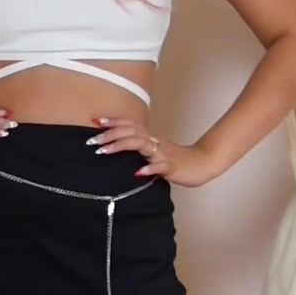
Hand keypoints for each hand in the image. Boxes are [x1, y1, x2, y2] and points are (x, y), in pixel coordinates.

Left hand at [86, 117, 218, 186]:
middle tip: (92, 141)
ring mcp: (163, 153)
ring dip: (121, 146)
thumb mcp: (155, 151)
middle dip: (109, 134)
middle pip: (130, 131)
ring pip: (141, 144)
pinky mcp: (172, 166)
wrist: (203, 163)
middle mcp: (155, 141)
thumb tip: (118, 148)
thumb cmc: (178, 159)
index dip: (113, 121)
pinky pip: (160, 166)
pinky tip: (138, 173)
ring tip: (104, 151)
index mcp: (150, 137)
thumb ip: (139, 149)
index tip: (95, 121)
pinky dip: (149, 168)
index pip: (130, 125)